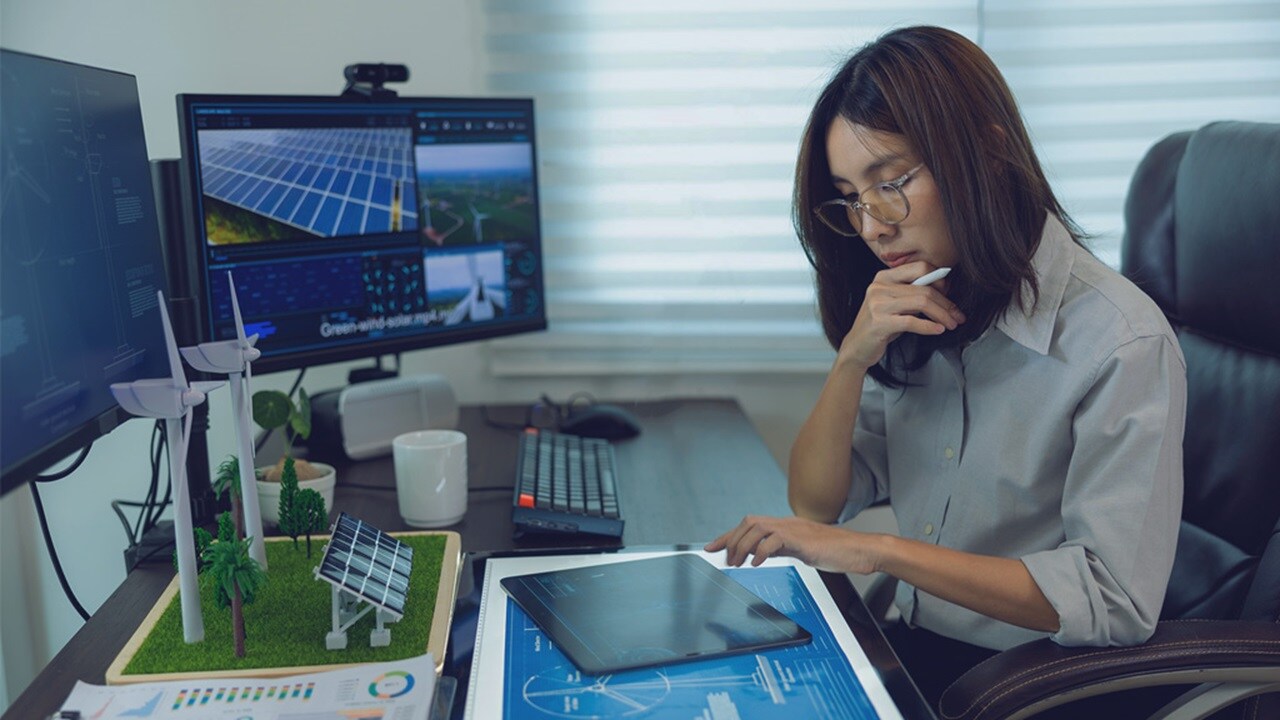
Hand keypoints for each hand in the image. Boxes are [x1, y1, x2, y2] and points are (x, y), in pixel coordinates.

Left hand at [703, 515, 885, 574]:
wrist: (860, 550)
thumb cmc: (836, 552)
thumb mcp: (803, 550)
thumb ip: (783, 548)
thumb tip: (761, 554)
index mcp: (787, 525)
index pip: (751, 525)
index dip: (729, 536)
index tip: (712, 547)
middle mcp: (788, 523)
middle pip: (749, 522)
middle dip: (732, 540)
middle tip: (725, 559)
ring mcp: (796, 530)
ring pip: (757, 527)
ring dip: (742, 545)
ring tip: (737, 563)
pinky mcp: (803, 541)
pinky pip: (774, 540)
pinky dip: (761, 552)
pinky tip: (756, 564)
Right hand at [839, 261, 965, 370]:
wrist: (857, 347)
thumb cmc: (881, 325)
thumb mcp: (895, 303)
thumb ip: (913, 293)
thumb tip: (945, 287)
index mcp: (884, 276)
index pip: (920, 267)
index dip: (940, 280)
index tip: (950, 295)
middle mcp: (879, 286)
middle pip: (924, 288)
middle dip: (946, 303)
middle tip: (957, 316)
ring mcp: (878, 304)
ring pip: (921, 302)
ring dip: (942, 315)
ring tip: (951, 324)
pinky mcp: (880, 322)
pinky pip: (912, 322)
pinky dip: (929, 327)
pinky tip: (938, 330)